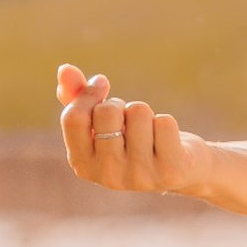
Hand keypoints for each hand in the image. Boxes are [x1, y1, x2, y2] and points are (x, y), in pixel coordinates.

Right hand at [57, 64, 204, 198]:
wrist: (181, 170)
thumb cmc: (134, 140)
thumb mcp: (103, 123)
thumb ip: (78, 97)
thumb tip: (64, 70)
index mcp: (83, 165)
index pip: (73, 119)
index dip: (88, 94)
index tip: (102, 83)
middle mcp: (108, 176)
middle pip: (106, 111)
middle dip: (120, 104)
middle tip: (128, 120)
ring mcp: (139, 176)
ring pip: (138, 112)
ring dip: (146, 113)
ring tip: (149, 132)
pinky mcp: (170, 171)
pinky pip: (164, 122)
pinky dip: (167, 123)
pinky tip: (168, 141)